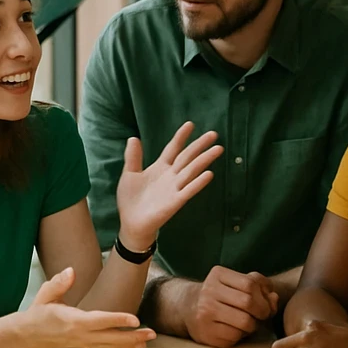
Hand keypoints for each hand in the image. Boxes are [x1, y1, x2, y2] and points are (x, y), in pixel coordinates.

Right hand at [25, 267, 156, 347]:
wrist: (27, 336)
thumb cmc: (38, 313)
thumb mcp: (45, 294)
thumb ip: (58, 283)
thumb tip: (70, 271)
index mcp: (72, 321)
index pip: (99, 321)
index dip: (118, 320)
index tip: (135, 319)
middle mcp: (80, 336)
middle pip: (111, 339)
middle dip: (133, 337)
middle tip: (152, 333)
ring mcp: (83, 344)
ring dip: (130, 346)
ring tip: (147, 341)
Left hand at [115, 122, 223, 250]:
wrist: (131, 223)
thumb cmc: (131, 199)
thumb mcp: (129, 174)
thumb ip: (133, 157)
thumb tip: (133, 138)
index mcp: (160, 167)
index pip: (173, 148)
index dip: (181, 137)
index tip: (190, 124)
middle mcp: (171, 175)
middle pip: (187, 157)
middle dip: (199, 145)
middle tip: (214, 134)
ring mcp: (175, 188)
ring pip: (192, 170)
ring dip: (204, 160)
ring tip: (218, 149)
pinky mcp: (176, 201)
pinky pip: (189, 190)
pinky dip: (198, 182)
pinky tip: (209, 174)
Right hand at [180, 266, 278, 347]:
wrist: (189, 309)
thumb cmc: (222, 295)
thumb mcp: (237, 283)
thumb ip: (259, 286)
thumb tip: (274, 298)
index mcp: (218, 275)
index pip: (250, 283)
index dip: (264, 295)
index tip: (265, 302)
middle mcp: (208, 291)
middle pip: (248, 302)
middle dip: (262, 311)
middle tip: (262, 315)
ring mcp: (205, 313)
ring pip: (245, 322)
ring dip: (253, 325)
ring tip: (248, 323)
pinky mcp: (206, 333)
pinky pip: (235, 337)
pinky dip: (241, 335)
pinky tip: (236, 330)